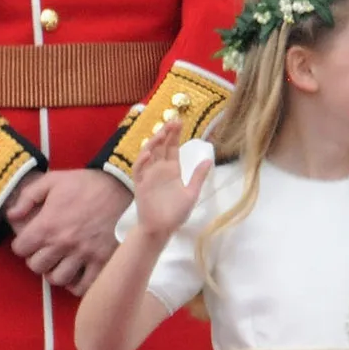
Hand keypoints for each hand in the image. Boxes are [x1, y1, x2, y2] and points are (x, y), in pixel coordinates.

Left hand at [6, 168, 132, 294]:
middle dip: (36, 259)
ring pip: (58, 279)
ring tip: (59, 263)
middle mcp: (64, 243)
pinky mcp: (103, 262)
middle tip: (44, 252)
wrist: (122, 187)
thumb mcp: (52, 180)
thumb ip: (27, 197)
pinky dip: (76, 284)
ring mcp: (84, 255)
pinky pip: (84, 286)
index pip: (21, 249)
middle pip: (36, 266)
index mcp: (48, 224)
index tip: (29, 241)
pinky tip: (76, 273)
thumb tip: (11, 215)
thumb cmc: (85, 184)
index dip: (22, 245)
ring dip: (55, 272)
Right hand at [128, 117, 209, 241]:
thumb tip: (208, 159)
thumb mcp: (191, 193)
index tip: (179, 121)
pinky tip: (149, 153)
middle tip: (172, 120)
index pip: (172, 147)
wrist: (162, 228)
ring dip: (154, 143)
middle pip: (161, 146)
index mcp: (172, 170)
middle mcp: (160, 169)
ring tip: (161, 133)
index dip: (175, 134)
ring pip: (148, 153)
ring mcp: (149, 175)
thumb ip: (198, 176)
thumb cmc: (175, 213)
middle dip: (166, 133)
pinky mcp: (140, 184)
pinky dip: (142, 161)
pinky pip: (139, 169)